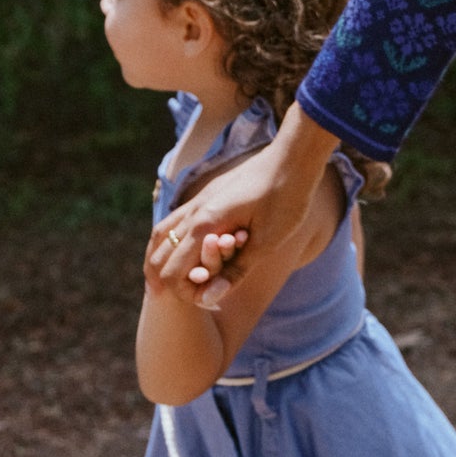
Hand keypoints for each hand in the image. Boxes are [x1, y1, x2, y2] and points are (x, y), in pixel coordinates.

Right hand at [145, 106, 338, 310]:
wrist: (295, 156)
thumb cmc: (287, 198)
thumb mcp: (267, 242)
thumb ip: (235, 271)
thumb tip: (209, 298)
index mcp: (205, 224)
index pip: (173, 271)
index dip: (184, 293)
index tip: (205, 300)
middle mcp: (195, 210)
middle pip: (159, 252)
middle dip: (164, 279)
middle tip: (168, 298)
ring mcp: (200, 199)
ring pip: (162, 232)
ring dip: (161, 258)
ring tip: (162, 280)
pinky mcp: (209, 193)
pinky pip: (177, 219)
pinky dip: (171, 239)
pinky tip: (181, 248)